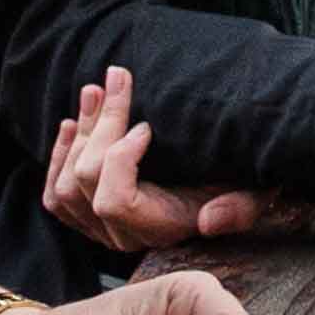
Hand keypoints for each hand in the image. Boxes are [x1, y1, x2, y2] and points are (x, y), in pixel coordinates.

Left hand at [44, 66, 267, 253]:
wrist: (231, 181)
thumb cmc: (245, 179)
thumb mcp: (258, 192)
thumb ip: (240, 209)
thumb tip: (208, 220)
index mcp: (164, 227)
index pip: (115, 202)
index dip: (119, 158)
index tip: (146, 125)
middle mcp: (128, 235)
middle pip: (86, 182)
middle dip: (99, 124)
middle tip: (116, 79)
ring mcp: (103, 229)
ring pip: (66, 186)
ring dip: (79, 132)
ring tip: (94, 91)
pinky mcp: (90, 218)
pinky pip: (56, 198)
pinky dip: (59, 157)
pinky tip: (70, 125)